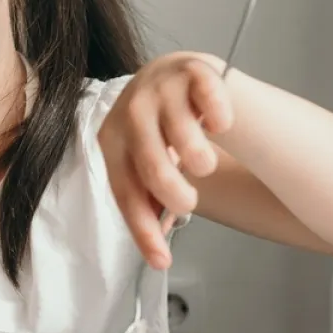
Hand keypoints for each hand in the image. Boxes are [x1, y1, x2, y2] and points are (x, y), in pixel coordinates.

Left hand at [98, 52, 234, 268]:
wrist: (172, 75)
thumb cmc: (156, 129)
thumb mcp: (145, 161)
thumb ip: (148, 197)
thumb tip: (158, 246)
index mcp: (112, 139)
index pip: (125, 191)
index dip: (143, 230)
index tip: (162, 261)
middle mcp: (131, 112)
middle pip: (153, 168)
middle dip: (176, 195)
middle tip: (189, 203)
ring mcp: (161, 89)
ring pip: (185, 138)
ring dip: (201, 161)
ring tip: (204, 163)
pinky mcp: (192, 71)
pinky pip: (211, 101)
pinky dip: (220, 118)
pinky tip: (219, 125)